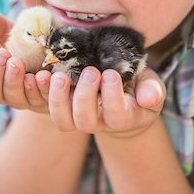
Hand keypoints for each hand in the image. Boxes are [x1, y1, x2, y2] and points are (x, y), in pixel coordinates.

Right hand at [0, 12, 51, 113]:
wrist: (69, 57)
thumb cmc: (36, 46)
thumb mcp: (18, 33)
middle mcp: (9, 91)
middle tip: (2, 55)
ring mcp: (29, 99)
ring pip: (15, 99)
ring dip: (14, 81)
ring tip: (18, 63)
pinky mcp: (50, 101)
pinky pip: (43, 100)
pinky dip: (41, 88)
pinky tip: (43, 75)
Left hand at [48, 66, 164, 136]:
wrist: (121, 97)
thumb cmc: (138, 88)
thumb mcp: (150, 86)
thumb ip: (153, 90)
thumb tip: (151, 97)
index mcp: (123, 118)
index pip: (117, 115)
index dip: (113, 97)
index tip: (111, 74)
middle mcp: (99, 122)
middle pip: (86, 121)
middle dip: (85, 96)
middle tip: (91, 71)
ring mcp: (79, 117)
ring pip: (63, 120)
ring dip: (58, 98)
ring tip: (59, 75)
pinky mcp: (64, 108)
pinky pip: (48, 109)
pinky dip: (41, 94)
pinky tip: (40, 76)